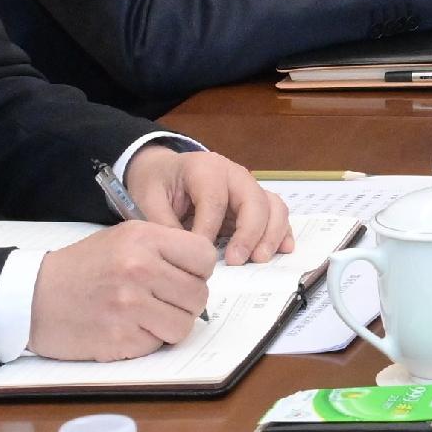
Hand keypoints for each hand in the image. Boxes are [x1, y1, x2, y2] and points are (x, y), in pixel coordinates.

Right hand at [26, 222, 219, 360]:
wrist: (31, 297)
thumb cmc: (81, 268)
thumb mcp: (123, 239)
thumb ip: (164, 249)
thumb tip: (203, 273)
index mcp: (143, 238)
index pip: (204, 258)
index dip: (198, 271)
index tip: (182, 276)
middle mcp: (139, 269)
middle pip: (199, 295)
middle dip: (185, 302)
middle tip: (162, 301)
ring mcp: (129, 305)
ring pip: (184, 325)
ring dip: (169, 325)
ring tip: (145, 316)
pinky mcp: (119, 338)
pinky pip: (157, 345)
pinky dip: (146, 341)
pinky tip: (125, 328)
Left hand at [120, 144, 291, 262]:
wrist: (165, 171)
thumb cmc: (157, 184)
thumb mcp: (148, 200)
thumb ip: (164, 225)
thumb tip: (183, 254)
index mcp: (206, 169)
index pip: (215, 201)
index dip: (210, 230)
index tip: (199, 257)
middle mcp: (234, 174)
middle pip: (254, 201)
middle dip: (249, 234)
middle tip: (236, 262)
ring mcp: (249, 187)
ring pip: (273, 206)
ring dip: (271, 234)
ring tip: (259, 260)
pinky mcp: (256, 200)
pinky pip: (278, 213)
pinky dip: (282, 231)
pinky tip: (283, 249)